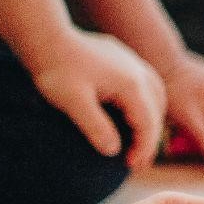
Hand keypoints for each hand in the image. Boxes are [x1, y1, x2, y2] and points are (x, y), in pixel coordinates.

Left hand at [27, 30, 164, 167]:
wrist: (46, 37)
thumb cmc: (57, 70)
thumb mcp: (73, 103)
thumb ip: (96, 127)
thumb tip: (113, 150)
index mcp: (131, 84)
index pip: (148, 123)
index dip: (143, 149)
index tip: (130, 166)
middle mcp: (140, 72)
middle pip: (157, 111)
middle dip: (150, 138)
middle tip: (136, 161)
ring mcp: (134, 62)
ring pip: (157, 96)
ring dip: (152, 119)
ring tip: (139, 139)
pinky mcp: (125, 58)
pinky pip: (147, 84)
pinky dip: (147, 103)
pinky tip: (132, 111)